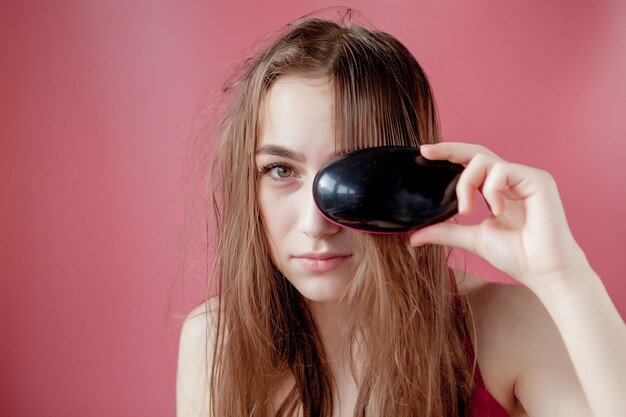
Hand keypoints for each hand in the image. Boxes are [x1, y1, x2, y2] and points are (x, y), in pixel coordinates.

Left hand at [409, 142, 587, 289]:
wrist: (542, 270)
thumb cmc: (516, 255)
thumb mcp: (471, 239)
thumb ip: (444, 232)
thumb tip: (412, 237)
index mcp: (497, 190)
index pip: (471, 164)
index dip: (449, 155)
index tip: (425, 153)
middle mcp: (511, 179)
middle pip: (477, 152)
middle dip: (449, 149)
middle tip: (427, 152)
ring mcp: (525, 177)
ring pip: (483, 160)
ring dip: (466, 184)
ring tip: (466, 210)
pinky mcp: (537, 179)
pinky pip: (502, 170)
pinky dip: (491, 190)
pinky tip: (497, 212)